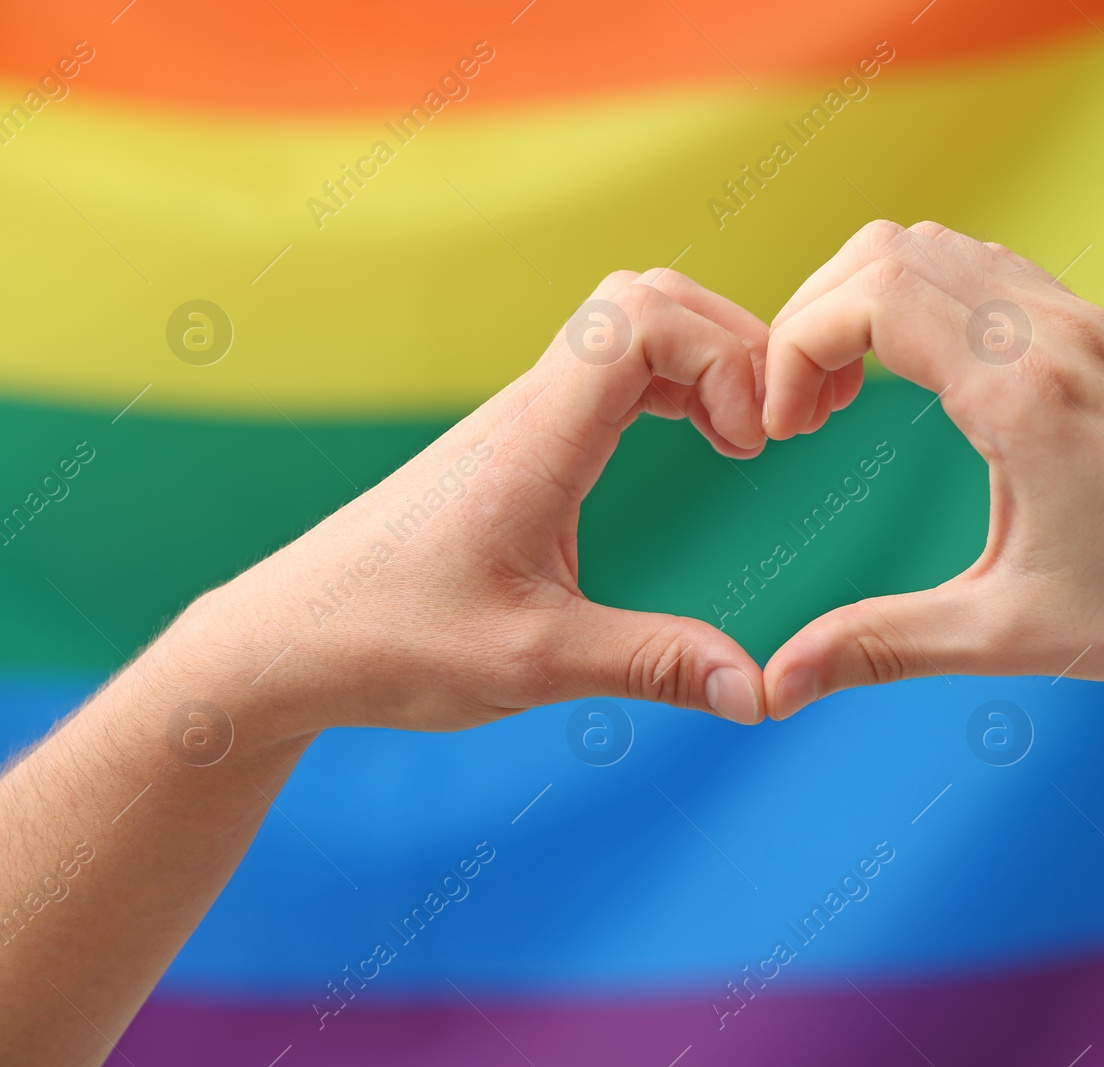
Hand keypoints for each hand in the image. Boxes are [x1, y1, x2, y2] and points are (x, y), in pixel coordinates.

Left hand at [186, 268, 774, 734]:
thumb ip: (652, 665)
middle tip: (768, 432)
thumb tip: (760, 693)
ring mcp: (522, 417)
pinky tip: (696, 442)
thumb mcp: (535, 665)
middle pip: (649, 296)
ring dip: (704, 359)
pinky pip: (611, 367)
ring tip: (742, 438)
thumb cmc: (393, 643)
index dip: (721, 358)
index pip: (642, 317)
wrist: (292, 640)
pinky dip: (673, 382)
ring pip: (630, 323)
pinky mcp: (518, 440)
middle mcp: (528, 408)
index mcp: (534, 441)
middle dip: (731, 345)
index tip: (751, 445)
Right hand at [759, 220, 1103, 718]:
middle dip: (814, 316)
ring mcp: (1081, 321)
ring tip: (843, 393)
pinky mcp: (1097, 331)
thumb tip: (778, 685)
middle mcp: (1052, 334)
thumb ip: (880, 645)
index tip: (783, 426)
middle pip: (888, 251)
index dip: (794, 345)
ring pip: (936, 247)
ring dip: (866, 299)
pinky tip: (913, 378)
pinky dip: (922, 298)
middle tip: (799, 408)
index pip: (872, 296)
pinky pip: (985, 269)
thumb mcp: (1004, 634)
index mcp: (1022, 396)